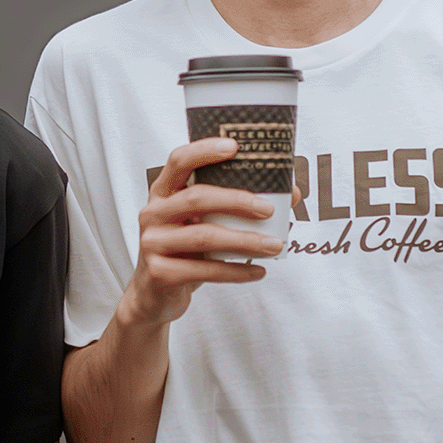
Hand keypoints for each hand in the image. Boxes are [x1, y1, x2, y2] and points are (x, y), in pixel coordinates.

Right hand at [119, 140, 287, 332]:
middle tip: (269, 208)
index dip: (204, 150)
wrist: (155, 295)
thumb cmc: (185, 251)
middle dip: (238, 200)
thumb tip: (289, 194)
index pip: (179, 161)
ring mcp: (153, 243)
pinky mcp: (160, 272)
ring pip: (204, 236)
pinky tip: (258, 270)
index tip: (235, 146)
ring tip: (274, 245)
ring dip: (245, 240)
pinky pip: (205, 270)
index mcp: (163, 193)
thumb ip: (236, 207)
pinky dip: (236, 271)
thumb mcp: (203, 224)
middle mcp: (153, 213)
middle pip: (197, 198)